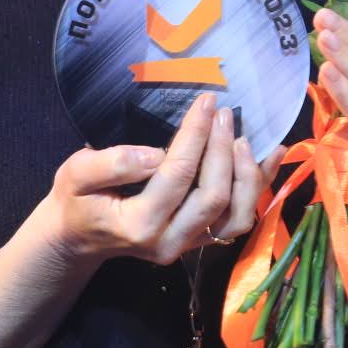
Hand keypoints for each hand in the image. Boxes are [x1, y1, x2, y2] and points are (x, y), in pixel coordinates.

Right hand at [38, 93, 285, 266]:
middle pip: (213, 196)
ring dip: (246, 173)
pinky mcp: (201, 241)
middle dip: (222, 149)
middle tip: (223, 113)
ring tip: (242, 137)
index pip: (177, 175)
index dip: (196, 135)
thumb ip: (110, 163)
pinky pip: (239, 219)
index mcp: (139, 225)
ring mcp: (189, 246)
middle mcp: (170, 241)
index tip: (205, 102)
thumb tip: (154, 155)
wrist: (79, 238)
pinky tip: (273, 155)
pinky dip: (258, 186)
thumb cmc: (77, 201)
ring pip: (237, 215)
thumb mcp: (75, 175)